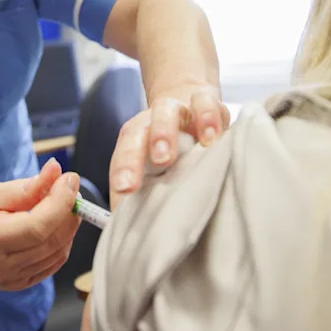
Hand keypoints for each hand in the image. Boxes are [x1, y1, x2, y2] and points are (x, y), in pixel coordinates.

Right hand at [0, 158, 80, 290]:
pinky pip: (53, 264)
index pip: (37, 226)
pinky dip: (62, 241)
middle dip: (69, 210)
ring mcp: (10, 281)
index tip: (70, 179)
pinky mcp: (19, 285)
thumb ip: (24, 187)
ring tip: (62, 201)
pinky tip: (55, 223)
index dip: (61, 202)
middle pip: (52, 240)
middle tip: (70, 185)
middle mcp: (0, 268)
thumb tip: (55, 172)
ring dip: (68, 225)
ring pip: (58, 253)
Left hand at [108, 86, 229, 208]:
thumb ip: (145, 191)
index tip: (121, 196)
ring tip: (164, 158)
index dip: (120, 175)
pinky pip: (204, 103)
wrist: (195, 101)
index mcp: (137, 137)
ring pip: (165, 112)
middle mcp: (153, 121)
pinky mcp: (207, 101)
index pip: (122, 155)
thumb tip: (128, 230)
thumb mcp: (160, 164)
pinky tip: (210, 137)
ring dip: (162, 132)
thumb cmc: (175, 142)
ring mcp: (180, 109)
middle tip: (130, 184)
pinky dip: (206, 117)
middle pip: (136, 133)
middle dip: (132, 157)